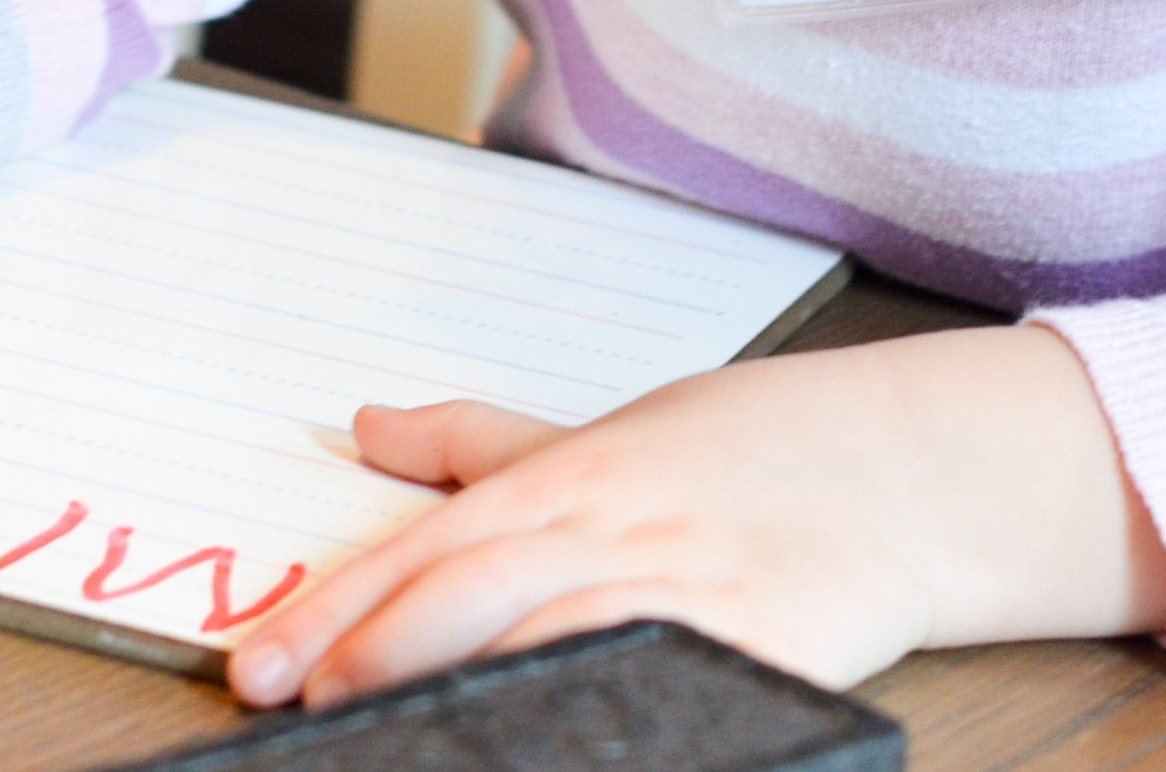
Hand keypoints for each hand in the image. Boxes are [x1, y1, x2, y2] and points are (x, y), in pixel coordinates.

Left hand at [229, 326, 1165, 706]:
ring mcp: (691, 589)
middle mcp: (620, 526)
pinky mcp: (760, 649)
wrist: (906, 463)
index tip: (259, 658)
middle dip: (379, 647)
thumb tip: (368, 426)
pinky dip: (609, 713)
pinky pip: (665, 687)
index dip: (341, 602)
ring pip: (555, 638)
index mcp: (575, 473)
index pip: (431, 543)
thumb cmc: (748, 447)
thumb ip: (482, 441)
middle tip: (294, 698)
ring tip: (387, 732)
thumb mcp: (609, 429)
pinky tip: (557, 743)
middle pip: (477, 590)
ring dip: (468, 686)